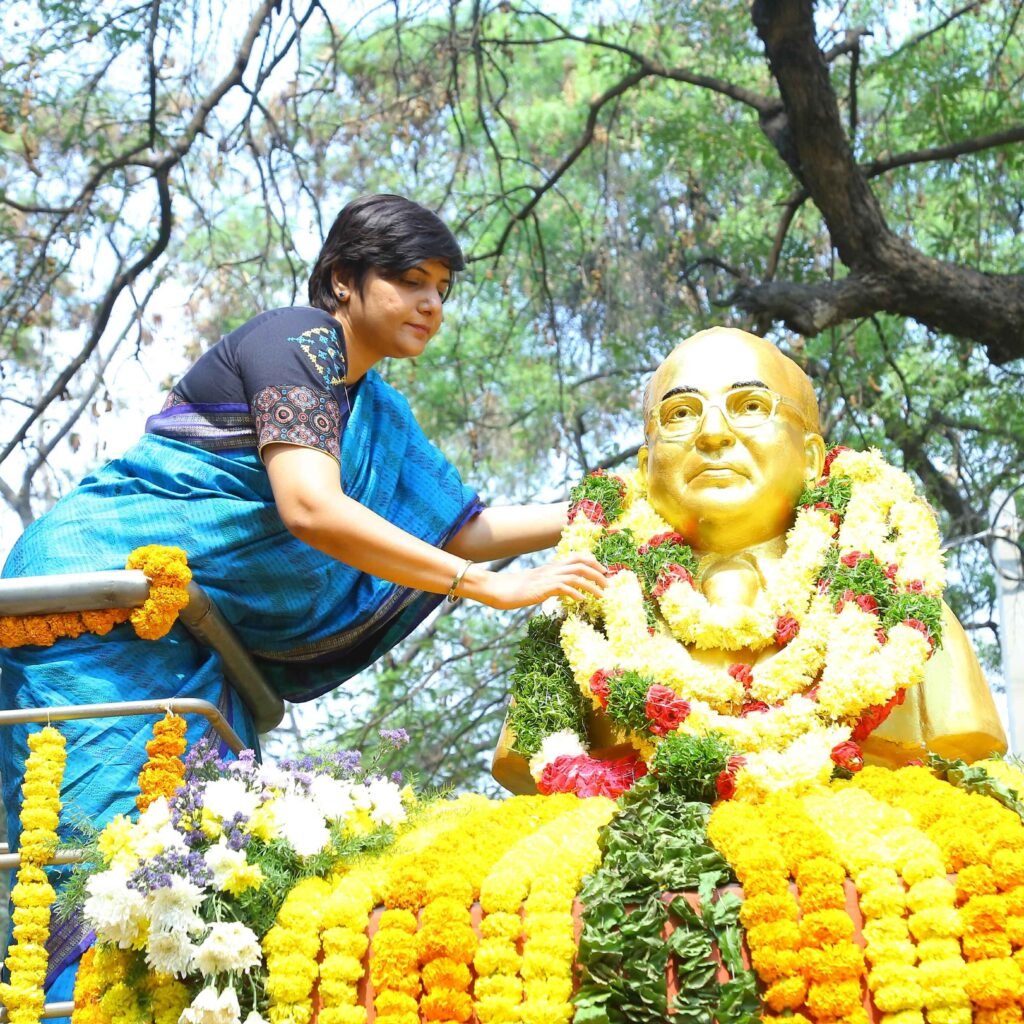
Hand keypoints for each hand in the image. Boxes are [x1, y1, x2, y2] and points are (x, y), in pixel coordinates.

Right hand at [466, 553, 607, 609]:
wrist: (497, 588)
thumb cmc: (515, 589)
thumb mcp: (537, 585)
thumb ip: (551, 585)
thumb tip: (564, 591)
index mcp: (552, 567)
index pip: (578, 558)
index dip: (594, 563)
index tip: (605, 573)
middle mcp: (552, 569)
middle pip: (582, 564)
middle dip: (599, 574)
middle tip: (610, 586)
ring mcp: (547, 578)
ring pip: (576, 575)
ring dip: (592, 585)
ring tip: (602, 596)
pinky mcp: (541, 588)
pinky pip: (562, 587)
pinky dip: (575, 593)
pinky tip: (581, 601)